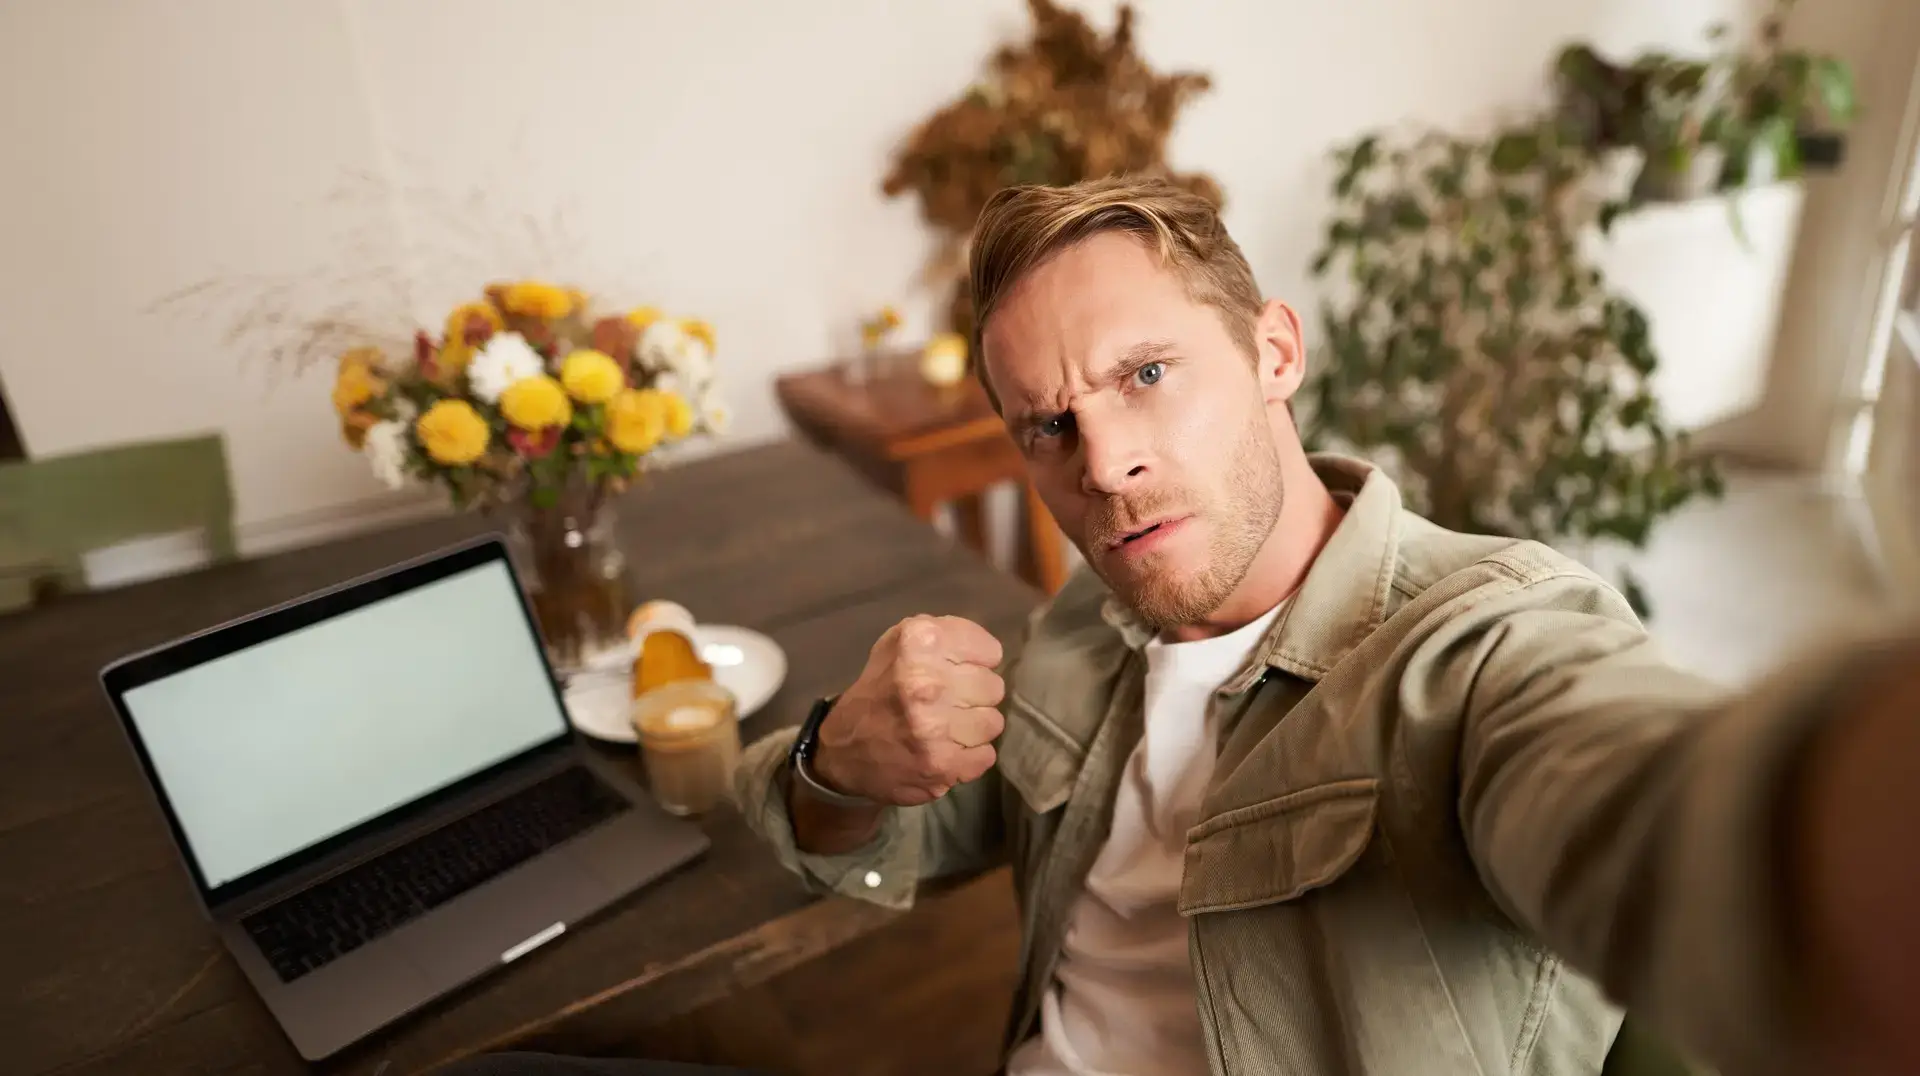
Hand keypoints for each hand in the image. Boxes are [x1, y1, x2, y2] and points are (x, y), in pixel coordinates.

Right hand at [811, 615, 1005, 806]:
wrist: (842, 750)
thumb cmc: (879, 689)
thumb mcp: (898, 643)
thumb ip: (945, 635)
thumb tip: (988, 652)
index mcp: (918, 643)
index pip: (990, 651)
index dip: (976, 662)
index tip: (958, 671)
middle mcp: (926, 682)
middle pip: (993, 687)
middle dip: (974, 695)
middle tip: (948, 702)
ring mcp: (934, 728)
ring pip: (993, 722)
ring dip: (973, 727)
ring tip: (946, 728)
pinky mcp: (941, 765)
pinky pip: (986, 756)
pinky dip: (968, 757)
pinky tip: (945, 750)